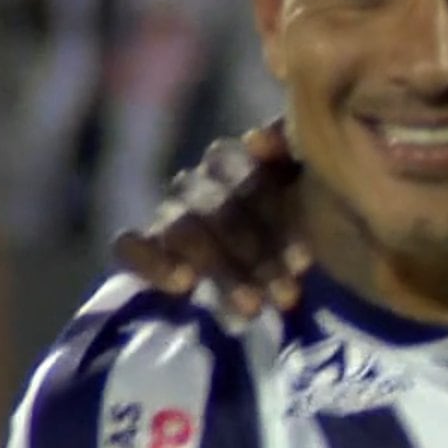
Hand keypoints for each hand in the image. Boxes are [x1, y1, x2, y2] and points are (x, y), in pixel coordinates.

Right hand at [111, 120, 307, 316]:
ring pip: (184, 229)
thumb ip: (292, 153)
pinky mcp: (147, 244)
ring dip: (222, 270)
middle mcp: (204, 180)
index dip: (276, 218)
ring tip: (254, 308)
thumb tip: (256, 138)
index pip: (246, 176)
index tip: (304, 262)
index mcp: (244, 160)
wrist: (301, 265)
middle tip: (287, 297)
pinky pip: (129, 243)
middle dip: (256, 256)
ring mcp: (173, 211)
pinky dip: (151, 260)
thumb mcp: (317, 189)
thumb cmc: (310, 224)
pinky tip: (182, 285)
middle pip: (218, 209)